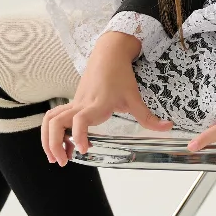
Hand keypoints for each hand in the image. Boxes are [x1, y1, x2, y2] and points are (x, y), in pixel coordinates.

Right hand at [41, 30, 171, 165]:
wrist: (108, 54)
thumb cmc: (120, 75)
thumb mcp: (135, 97)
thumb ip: (148, 117)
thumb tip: (168, 128)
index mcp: (97, 104)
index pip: (80, 120)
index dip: (79, 135)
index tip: (83, 150)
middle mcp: (81, 104)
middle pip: (55, 122)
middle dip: (53, 144)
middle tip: (62, 162)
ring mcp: (74, 103)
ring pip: (50, 120)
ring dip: (47, 139)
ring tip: (55, 157)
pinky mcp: (73, 103)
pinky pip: (55, 117)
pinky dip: (52, 132)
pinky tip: (64, 144)